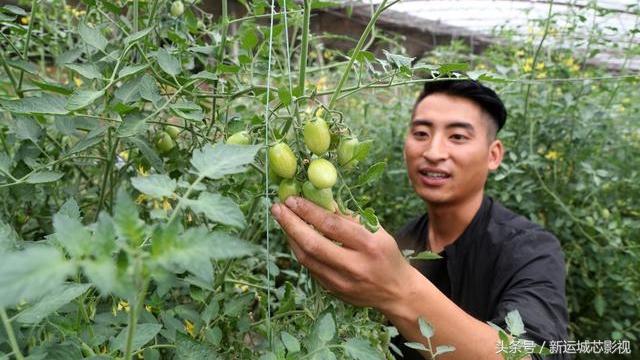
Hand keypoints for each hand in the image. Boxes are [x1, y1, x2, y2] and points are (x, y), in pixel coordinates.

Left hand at [270, 196, 415, 312]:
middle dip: (291, 224)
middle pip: (314, 244)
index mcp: (369, 245)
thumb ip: (349, 218)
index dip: (309, 211)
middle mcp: (354, 265)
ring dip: (290, 237)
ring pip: (307, 258)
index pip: (332, 225)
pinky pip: (310, 268)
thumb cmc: (386, 254)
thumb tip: (320, 199)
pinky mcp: (333, 291)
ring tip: (282, 219)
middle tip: (277, 208)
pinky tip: (293, 236)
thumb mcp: (376, 231)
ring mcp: (342, 282)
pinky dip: (298, 250)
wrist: (396, 292)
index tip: (293, 199)